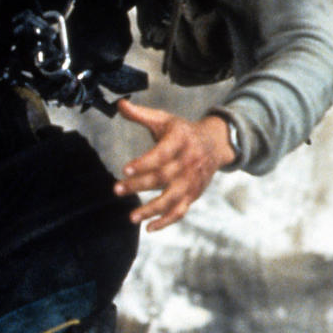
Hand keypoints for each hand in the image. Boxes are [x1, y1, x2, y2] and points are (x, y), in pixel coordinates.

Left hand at [113, 100, 236, 231]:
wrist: (215, 144)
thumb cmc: (182, 131)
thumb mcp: (165, 120)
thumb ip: (141, 114)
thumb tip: (119, 104)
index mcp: (180, 141)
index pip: (162, 154)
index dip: (144, 163)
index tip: (125, 170)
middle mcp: (188, 162)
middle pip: (162, 177)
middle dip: (138, 185)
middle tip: (117, 189)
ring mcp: (192, 181)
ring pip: (172, 199)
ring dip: (152, 210)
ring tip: (132, 217)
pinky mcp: (193, 194)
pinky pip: (180, 211)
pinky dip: (166, 221)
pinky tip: (149, 228)